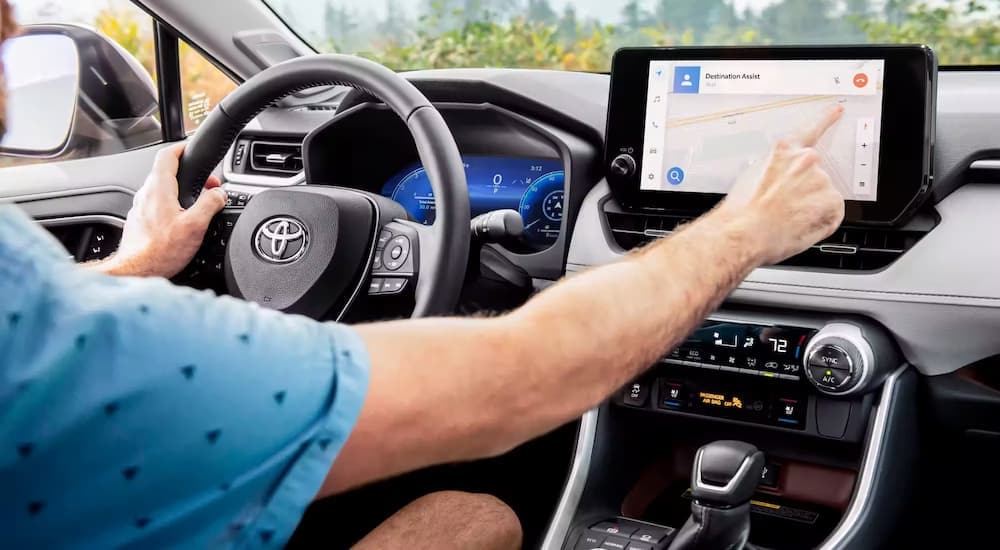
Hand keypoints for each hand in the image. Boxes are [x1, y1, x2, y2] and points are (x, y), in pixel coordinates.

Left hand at [94, 143, 227, 277]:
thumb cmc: (161, 251)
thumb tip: (219, 194)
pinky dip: (172, 204)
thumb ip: (210, 204)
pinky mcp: (140, 221)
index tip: (192, 148)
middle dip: (189, 174)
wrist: (137, 271)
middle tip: (209, 186)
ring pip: (162, 189)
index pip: (167, 155)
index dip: (182, 148)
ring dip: (181, 190)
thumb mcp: (195, 226)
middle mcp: (146, 194)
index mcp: (159, 189)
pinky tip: (183, 219)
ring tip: (198, 203)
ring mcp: (140, 207)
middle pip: (166, 172)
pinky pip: (157, 204)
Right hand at [718, 104, 845, 264]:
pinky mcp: (832, 200)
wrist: (743, 233)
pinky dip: (820, 222)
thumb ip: (773, 169)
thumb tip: (781, 179)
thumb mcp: (750, 177)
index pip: (810, 130)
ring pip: (823, 196)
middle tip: (783, 208)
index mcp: (784, 151)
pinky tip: (800, 225)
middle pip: (814, 175)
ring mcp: (821, 180)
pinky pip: (831, 214)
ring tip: (786, 219)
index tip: (837, 110)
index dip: (826, 119)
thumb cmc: (741, 211)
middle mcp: (806, 160)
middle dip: (804, 191)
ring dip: (810, 208)